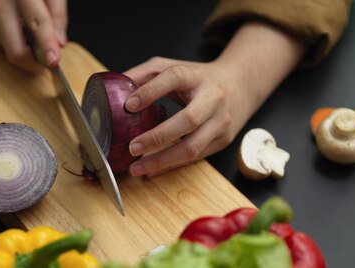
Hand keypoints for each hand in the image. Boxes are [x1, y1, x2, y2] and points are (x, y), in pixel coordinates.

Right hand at [0, 0, 67, 71]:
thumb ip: (57, 13)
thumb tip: (61, 43)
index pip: (35, 23)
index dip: (46, 45)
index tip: (53, 61)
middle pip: (16, 50)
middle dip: (34, 62)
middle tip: (49, 60)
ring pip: (11, 49)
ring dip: (28, 50)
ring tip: (34, 30)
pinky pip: (6, 42)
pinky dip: (19, 41)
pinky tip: (22, 26)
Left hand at [123, 21, 305, 176]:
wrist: (240, 86)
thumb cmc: (199, 79)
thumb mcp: (173, 67)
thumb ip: (144, 75)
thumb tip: (114, 88)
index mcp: (196, 76)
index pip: (174, 78)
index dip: (150, 91)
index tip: (128, 105)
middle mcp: (213, 98)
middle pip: (188, 120)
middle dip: (157, 137)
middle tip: (132, 147)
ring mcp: (220, 122)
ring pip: (193, 146)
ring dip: (162, 161)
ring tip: (137, 168)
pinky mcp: (222, 140)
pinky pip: (195, 157)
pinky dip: (170, 166)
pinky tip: (151, 170)